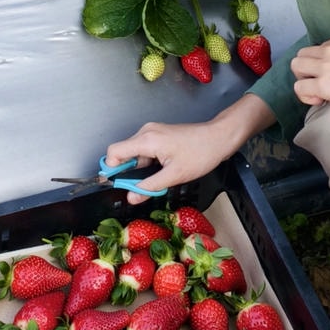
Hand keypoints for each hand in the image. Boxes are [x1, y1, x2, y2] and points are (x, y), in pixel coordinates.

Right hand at [103, 94, 275, 202]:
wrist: (218, 138)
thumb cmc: (200, 154)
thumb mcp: (173, 176)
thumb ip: (149, 187)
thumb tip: (131, 197)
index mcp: (147, 140)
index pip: (114, 152)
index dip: (111, 169)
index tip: (115, 183)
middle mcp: (146, 132)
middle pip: (123, 153)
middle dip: (127, 172)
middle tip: (138, 188)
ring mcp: (152, 132)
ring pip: (134, 152)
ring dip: (139, 168)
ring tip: (156, 179)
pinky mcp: (159, 135)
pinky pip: (144, 150)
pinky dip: (147, 163)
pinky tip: (160, 171)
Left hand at [290, 35, 329, 127]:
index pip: (321, 48)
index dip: (323, 64)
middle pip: (302, 55)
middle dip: (307, 71)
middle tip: (321, 86)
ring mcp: (326, 66)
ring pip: (296, 67)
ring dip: (303, 81)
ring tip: (318, 94)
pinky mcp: (324, 85)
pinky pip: (299, 88)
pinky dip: (305, 96)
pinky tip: (321, 102)